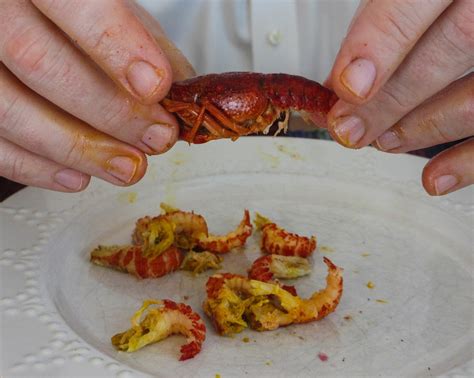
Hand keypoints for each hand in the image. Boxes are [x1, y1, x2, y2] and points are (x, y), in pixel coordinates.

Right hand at [0, 0, 193, 191]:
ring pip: (9, 110)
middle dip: (110, 112)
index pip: (69, 0)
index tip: (154, 86)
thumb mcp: (113, 6)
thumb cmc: (69, 11)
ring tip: (127, 166)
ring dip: (79, 149)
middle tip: (155, 137)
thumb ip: (147, 42)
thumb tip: (183, 95)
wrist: (21, 12)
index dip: (113, 45)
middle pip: (38, 61)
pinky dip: (37, 168)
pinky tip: (78, 176)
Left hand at [324, 0, 472, 195]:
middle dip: (389, 98)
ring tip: (383, 142)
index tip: (348, 86)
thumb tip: (341, 85)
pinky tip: (434, 178)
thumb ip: (385, 26)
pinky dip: (468, 162)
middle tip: (348, 129)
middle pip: (451, 47)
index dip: (380, 43)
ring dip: (421, 128)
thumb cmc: (447, 3)